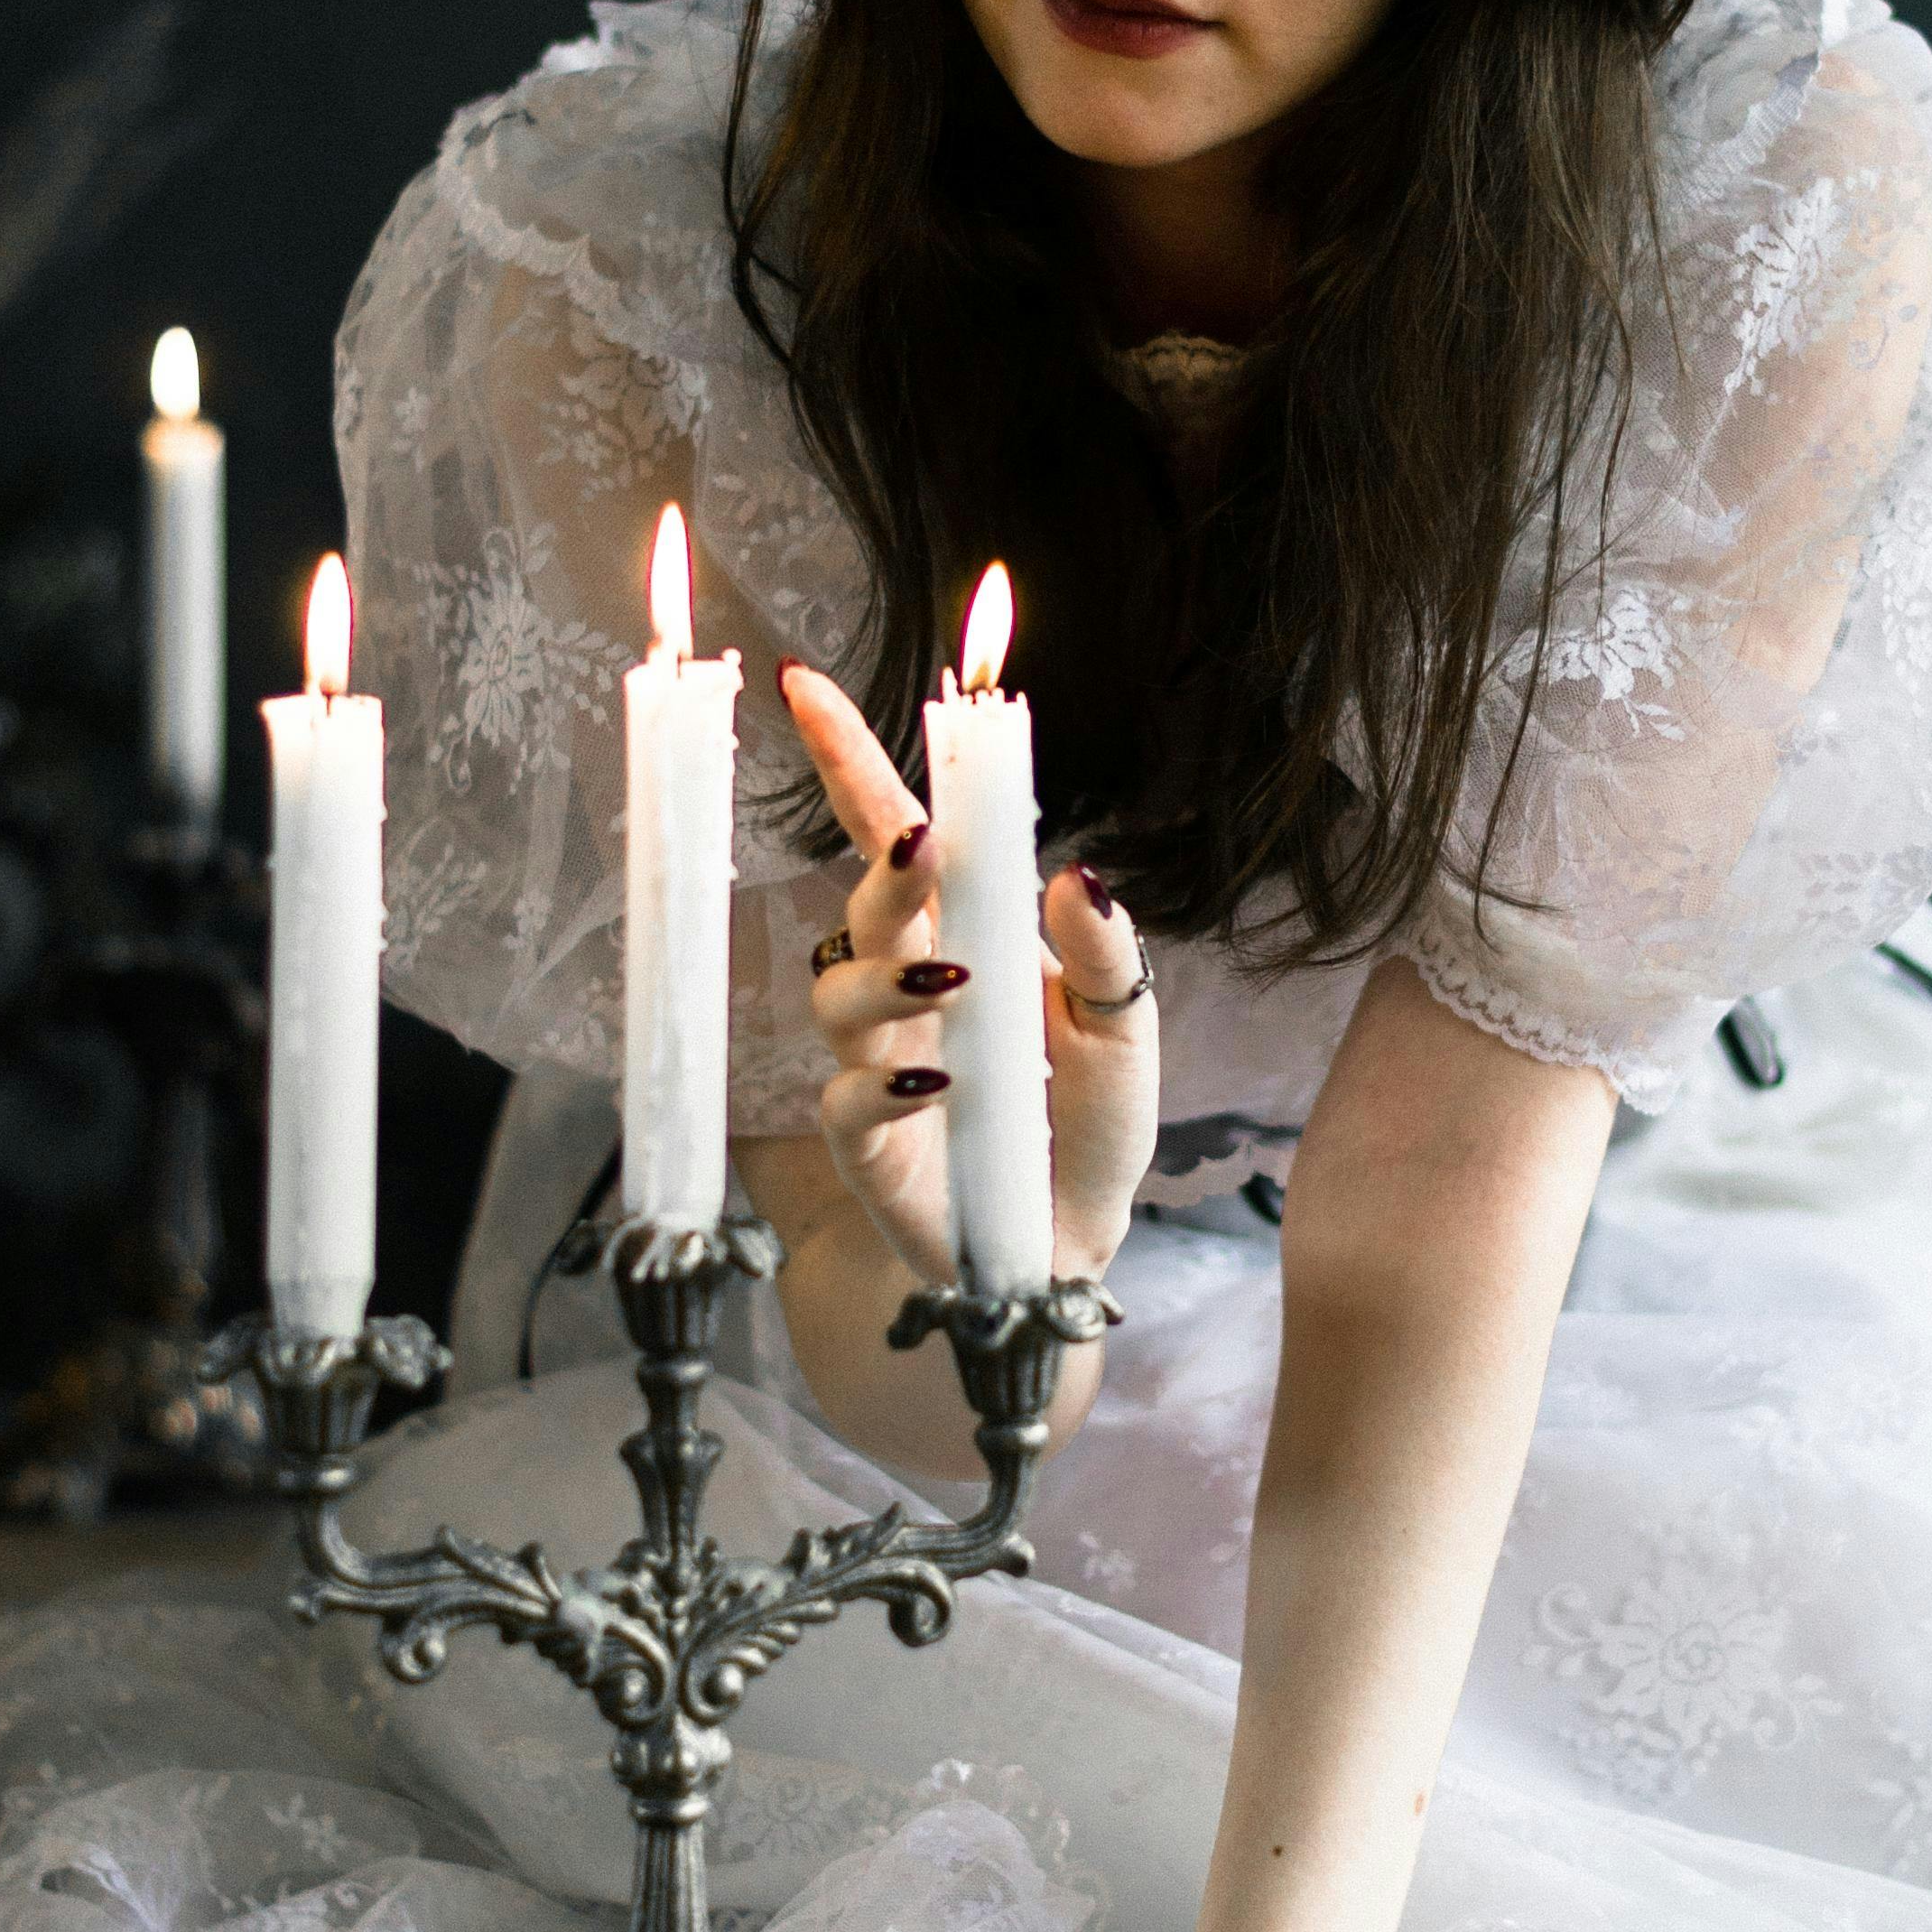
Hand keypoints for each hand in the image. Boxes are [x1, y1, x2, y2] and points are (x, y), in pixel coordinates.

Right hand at [778, 661, 1160, 1289]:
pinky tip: (933, 1079)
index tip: (806, 684)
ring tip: (952, 984)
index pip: (895, 835)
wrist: (1072, 1247)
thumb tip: (1073, 871)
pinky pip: (845, 1101)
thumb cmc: (1088, 1127)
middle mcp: (907, 991)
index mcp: (963, 938)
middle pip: (866, 905)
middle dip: (884, 869)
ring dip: (887, 977)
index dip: (850, 761)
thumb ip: (1106, 953)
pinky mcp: (868, 1147)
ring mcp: (877, 1065)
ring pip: (839, 995)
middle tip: (922, 843)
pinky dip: (882, 1083)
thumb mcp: (1125, 1029)